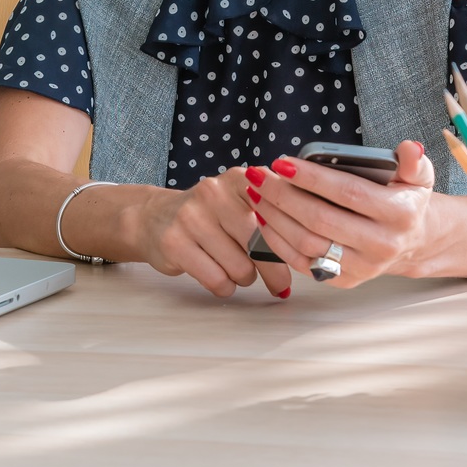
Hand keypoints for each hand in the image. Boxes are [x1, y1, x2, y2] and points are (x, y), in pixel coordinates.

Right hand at [135, 167, 292, 299]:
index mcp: (239, 179)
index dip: (295, 244)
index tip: (305, 262)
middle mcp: (214, 192)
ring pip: (241, 268)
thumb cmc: (210, 217)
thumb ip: (272, 215)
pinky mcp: (174, 243)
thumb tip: (312, 250)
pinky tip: (219, 277)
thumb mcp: (239, 202)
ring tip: (237, 270)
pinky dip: (225, 287)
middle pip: (261, 244)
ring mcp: (191, 217)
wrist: (154, 217)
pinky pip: (217, 280)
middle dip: (275, 272)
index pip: (279, 215)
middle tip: (280, 285)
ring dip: (245, 279)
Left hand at [247, 140, 436, 286]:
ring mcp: (362, 267)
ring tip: (256, 193)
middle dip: (283, 195)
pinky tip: (264, 218)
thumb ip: (413, 161)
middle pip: (320, 220)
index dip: (312, 178)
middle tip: (259, 175)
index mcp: (400, 215)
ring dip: (275, 217)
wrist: (411, 241)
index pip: (348, 193)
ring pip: (307, 243)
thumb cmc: (404, 201)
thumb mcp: (418, 177)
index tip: (282, 162)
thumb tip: (408, 148)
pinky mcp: (344, 280)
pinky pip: (302, 263)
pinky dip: (278, 241)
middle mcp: (382, 245)